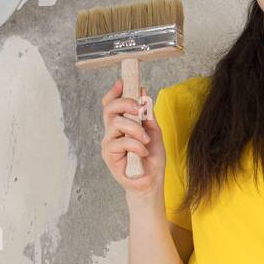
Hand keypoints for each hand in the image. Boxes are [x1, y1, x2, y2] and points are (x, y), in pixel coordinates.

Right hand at [100, 78, 165, 194]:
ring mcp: (109, 143)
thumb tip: (143, 93)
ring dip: (136, 130)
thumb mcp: (154, 132)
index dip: (115, 92)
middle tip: (140, 109)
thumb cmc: (151, 158)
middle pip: (110, 109)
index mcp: (122, 125)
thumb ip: (147, 114)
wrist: (152, 182)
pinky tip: (142, 153)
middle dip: (126, 103)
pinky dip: (136, 145)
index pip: (112, 105)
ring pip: (117, 124)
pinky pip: (121, 142)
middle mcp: (112, 132)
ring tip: (146, 141)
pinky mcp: (109, 156)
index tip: (123, 82)